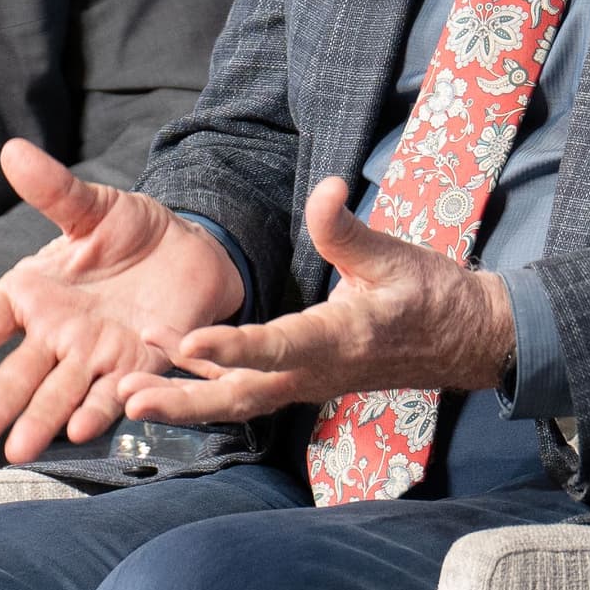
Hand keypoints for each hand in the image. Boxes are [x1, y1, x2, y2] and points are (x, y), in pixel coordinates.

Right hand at [0, 140, 244, 460]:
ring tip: (18, 449)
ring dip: (40, 421)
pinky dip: (100, 411)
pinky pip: (115, 393)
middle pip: (16, 375)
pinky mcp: (139, 367)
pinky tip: (83, 430)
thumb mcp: (93, 206)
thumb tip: (14, 151)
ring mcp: (95, 356)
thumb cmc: (133, 231)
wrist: (196, 251)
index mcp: (32, 295)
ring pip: (60, 394)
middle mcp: (55, 335)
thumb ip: (55, 191)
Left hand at [117, 180, 513, 426]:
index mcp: (338, 340)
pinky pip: (248, 391)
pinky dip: (205, 386)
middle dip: (185, 402)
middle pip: (242, 396)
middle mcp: (316, 372)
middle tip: (128, 398)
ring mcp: (307, 383)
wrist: (461, 340)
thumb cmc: (431, 297)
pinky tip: (166, 367)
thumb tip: (324, 188)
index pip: (276, 348)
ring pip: (238, 401)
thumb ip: (348, 229)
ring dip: (184, 401)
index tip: (186, 343)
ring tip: (127, 395)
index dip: (230, 349)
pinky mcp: (302, 380)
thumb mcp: (394, 256)